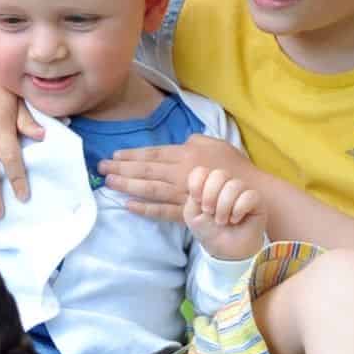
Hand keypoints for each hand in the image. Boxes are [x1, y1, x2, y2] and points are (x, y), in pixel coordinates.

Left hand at [99, 134, 255, 222]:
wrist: (253, 193)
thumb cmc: (235, 166)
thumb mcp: (215, 143)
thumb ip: (194, 141)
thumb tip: (180, 143)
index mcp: (186, 154)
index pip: (153, 153)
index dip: (132, 155)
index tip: (115, 155)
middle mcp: (181, 172)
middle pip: (145, 170)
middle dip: (121, 168)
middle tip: (101, 168)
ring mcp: (183, 193)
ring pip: (149, 189)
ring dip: (127, 186)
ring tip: (109, 183)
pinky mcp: (187, 212)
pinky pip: (162, 211)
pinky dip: (144, 209)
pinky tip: (128, 206)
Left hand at [183, 166, 265, 261]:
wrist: (226, 251)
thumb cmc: (209, 232)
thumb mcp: (192, 215)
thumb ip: (192, 197)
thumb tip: (203, 187)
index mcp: (208, 185)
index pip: (201, 171)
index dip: (197, 184)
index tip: (197, 201)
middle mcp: (226, 185)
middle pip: (219, 174)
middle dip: (210, 195)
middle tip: (209, 212)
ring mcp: (242, 191)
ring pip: (234, 185)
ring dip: (224, 207)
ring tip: (222, 221)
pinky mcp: (256, 201)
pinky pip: (249, 196)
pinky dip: (239, 209)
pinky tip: (236, 219)